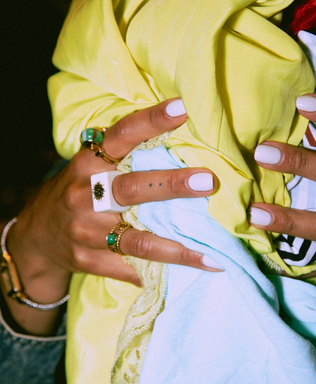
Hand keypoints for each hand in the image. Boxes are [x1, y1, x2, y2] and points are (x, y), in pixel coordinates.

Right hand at [5, 99, 217, 333]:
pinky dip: (161, 273)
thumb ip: (123, 158)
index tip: (181, 108)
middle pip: (132, 188)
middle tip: (208, 182)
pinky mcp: (88, 260)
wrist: (37, 236)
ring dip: (176, 249)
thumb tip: (181, 144)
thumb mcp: (91, 168)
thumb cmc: (78, 192)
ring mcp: (85, 231)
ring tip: (211, 256)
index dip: (150, 121)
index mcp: (88, 163)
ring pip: (137, 240)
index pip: (120, 136)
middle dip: (171, 185)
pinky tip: (191, 274)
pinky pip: (130, 268)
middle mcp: (85, 195)